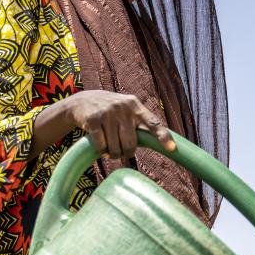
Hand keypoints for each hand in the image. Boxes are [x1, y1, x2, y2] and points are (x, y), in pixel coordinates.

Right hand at [59, 91, 175, 159]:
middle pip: (131, 144)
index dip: (163, 137)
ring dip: (113, 154)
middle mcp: (123, 108)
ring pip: (115, 148)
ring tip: (110, 148)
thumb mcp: (127, 111)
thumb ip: (140, 124)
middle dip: (127, 152)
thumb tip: (157, 145)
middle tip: (122, 151)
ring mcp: (107, 113)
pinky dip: (102, 151)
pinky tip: (101, 147)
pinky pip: (101, 147)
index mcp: (135, 106)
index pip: (153, 123)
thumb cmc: (112, 111)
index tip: (173, 149)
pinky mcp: (93, 120)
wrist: (82, 101)